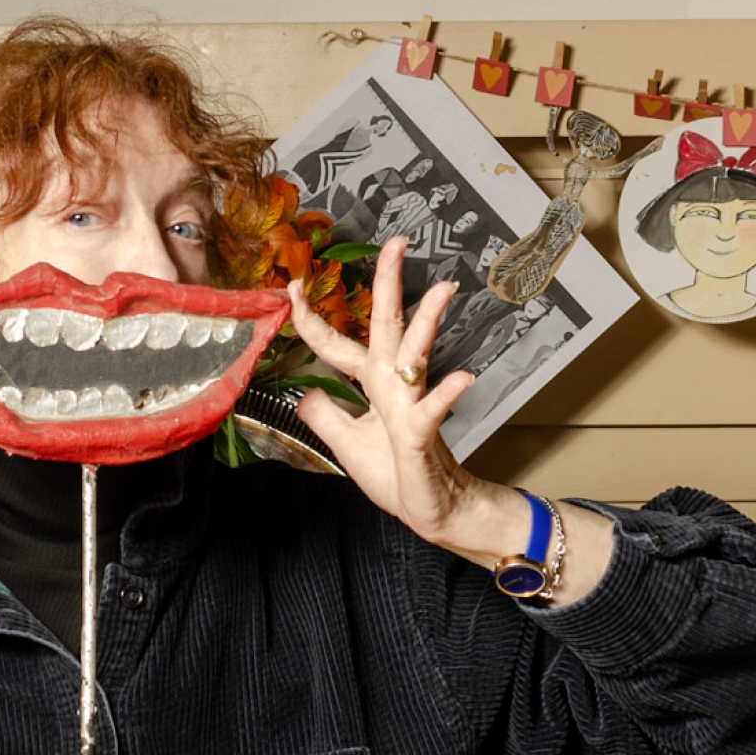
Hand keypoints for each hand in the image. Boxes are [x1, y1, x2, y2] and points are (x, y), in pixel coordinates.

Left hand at [286, 239, 523, 558]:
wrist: (434, 510)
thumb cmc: (396, 476)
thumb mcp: (346, 444)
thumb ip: (326, 415)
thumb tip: (304, 392)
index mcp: (371, 385)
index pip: (336, 343)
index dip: (311, 317)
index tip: (292, 285)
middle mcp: (391, 386)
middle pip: (387, 327)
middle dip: (388, 284)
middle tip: (395, 244)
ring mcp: (409, 407)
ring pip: (416, 356)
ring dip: (428, 322)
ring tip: (444, 290)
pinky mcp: (422, 436)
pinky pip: (432, 412)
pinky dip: (446, 395)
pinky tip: (463, 378)